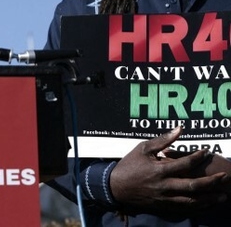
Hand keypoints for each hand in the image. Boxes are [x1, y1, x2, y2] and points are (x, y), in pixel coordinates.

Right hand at [110, 125, 228, 215]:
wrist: (117, 187)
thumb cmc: (130, 164)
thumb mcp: (143, 148)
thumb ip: (163, 140)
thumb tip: (180, 129)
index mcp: (159, 170)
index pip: (185, 163)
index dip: (198, 157)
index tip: (206, 152)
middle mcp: (165, 186)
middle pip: (194, 186)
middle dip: (212, 182)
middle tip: (224, 177)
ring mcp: (165, 198)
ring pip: (192, 201)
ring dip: (210, 199)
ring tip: (223, 195)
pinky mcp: (164, 206)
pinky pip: (185, 208)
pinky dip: (199, 207)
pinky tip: (208, 204)